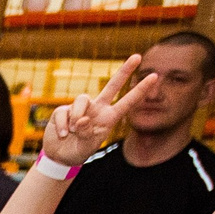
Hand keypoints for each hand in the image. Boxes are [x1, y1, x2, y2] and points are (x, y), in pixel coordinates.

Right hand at [41, 54, 151, 168]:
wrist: (60, 156)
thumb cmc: (78, 151)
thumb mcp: (86, 147)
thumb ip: (86, 133)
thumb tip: (82, 119)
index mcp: (108, 118)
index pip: (127, 102)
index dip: (140, 90)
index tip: (155, 76)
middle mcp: (97, 109)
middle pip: (112, 86)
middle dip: (125, 71)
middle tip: (137, 57)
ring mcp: (80, 108)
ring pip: (82, 99)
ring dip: (77, 116)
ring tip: (72, 131)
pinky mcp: (63, 111)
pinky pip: (63, 113)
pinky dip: (62, 125)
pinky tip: (62, 134)